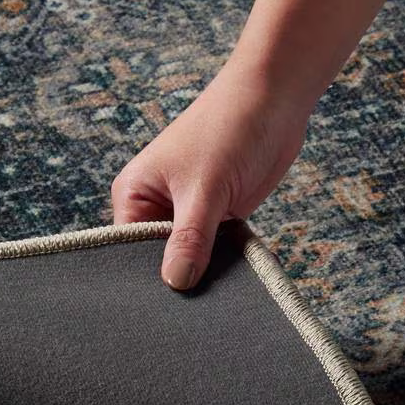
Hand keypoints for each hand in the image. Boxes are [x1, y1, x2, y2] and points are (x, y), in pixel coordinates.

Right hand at [111, 63, 308, 289]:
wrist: (276, 98)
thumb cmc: (229, 128)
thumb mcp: (204, 189)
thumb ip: (188, 239)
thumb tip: (175, 283)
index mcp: (134, 194)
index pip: (128, 250)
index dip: (146, 277)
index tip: (166, 302)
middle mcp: (155, 205)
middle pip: (157, 258)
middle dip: (177, 275)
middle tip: (193, 307)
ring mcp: (187, 212)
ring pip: (189, 257)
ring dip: (203, 270)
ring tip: (213, 296)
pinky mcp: (217, 215)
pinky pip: (214, 250)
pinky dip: (223, 262)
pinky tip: (232, 279)